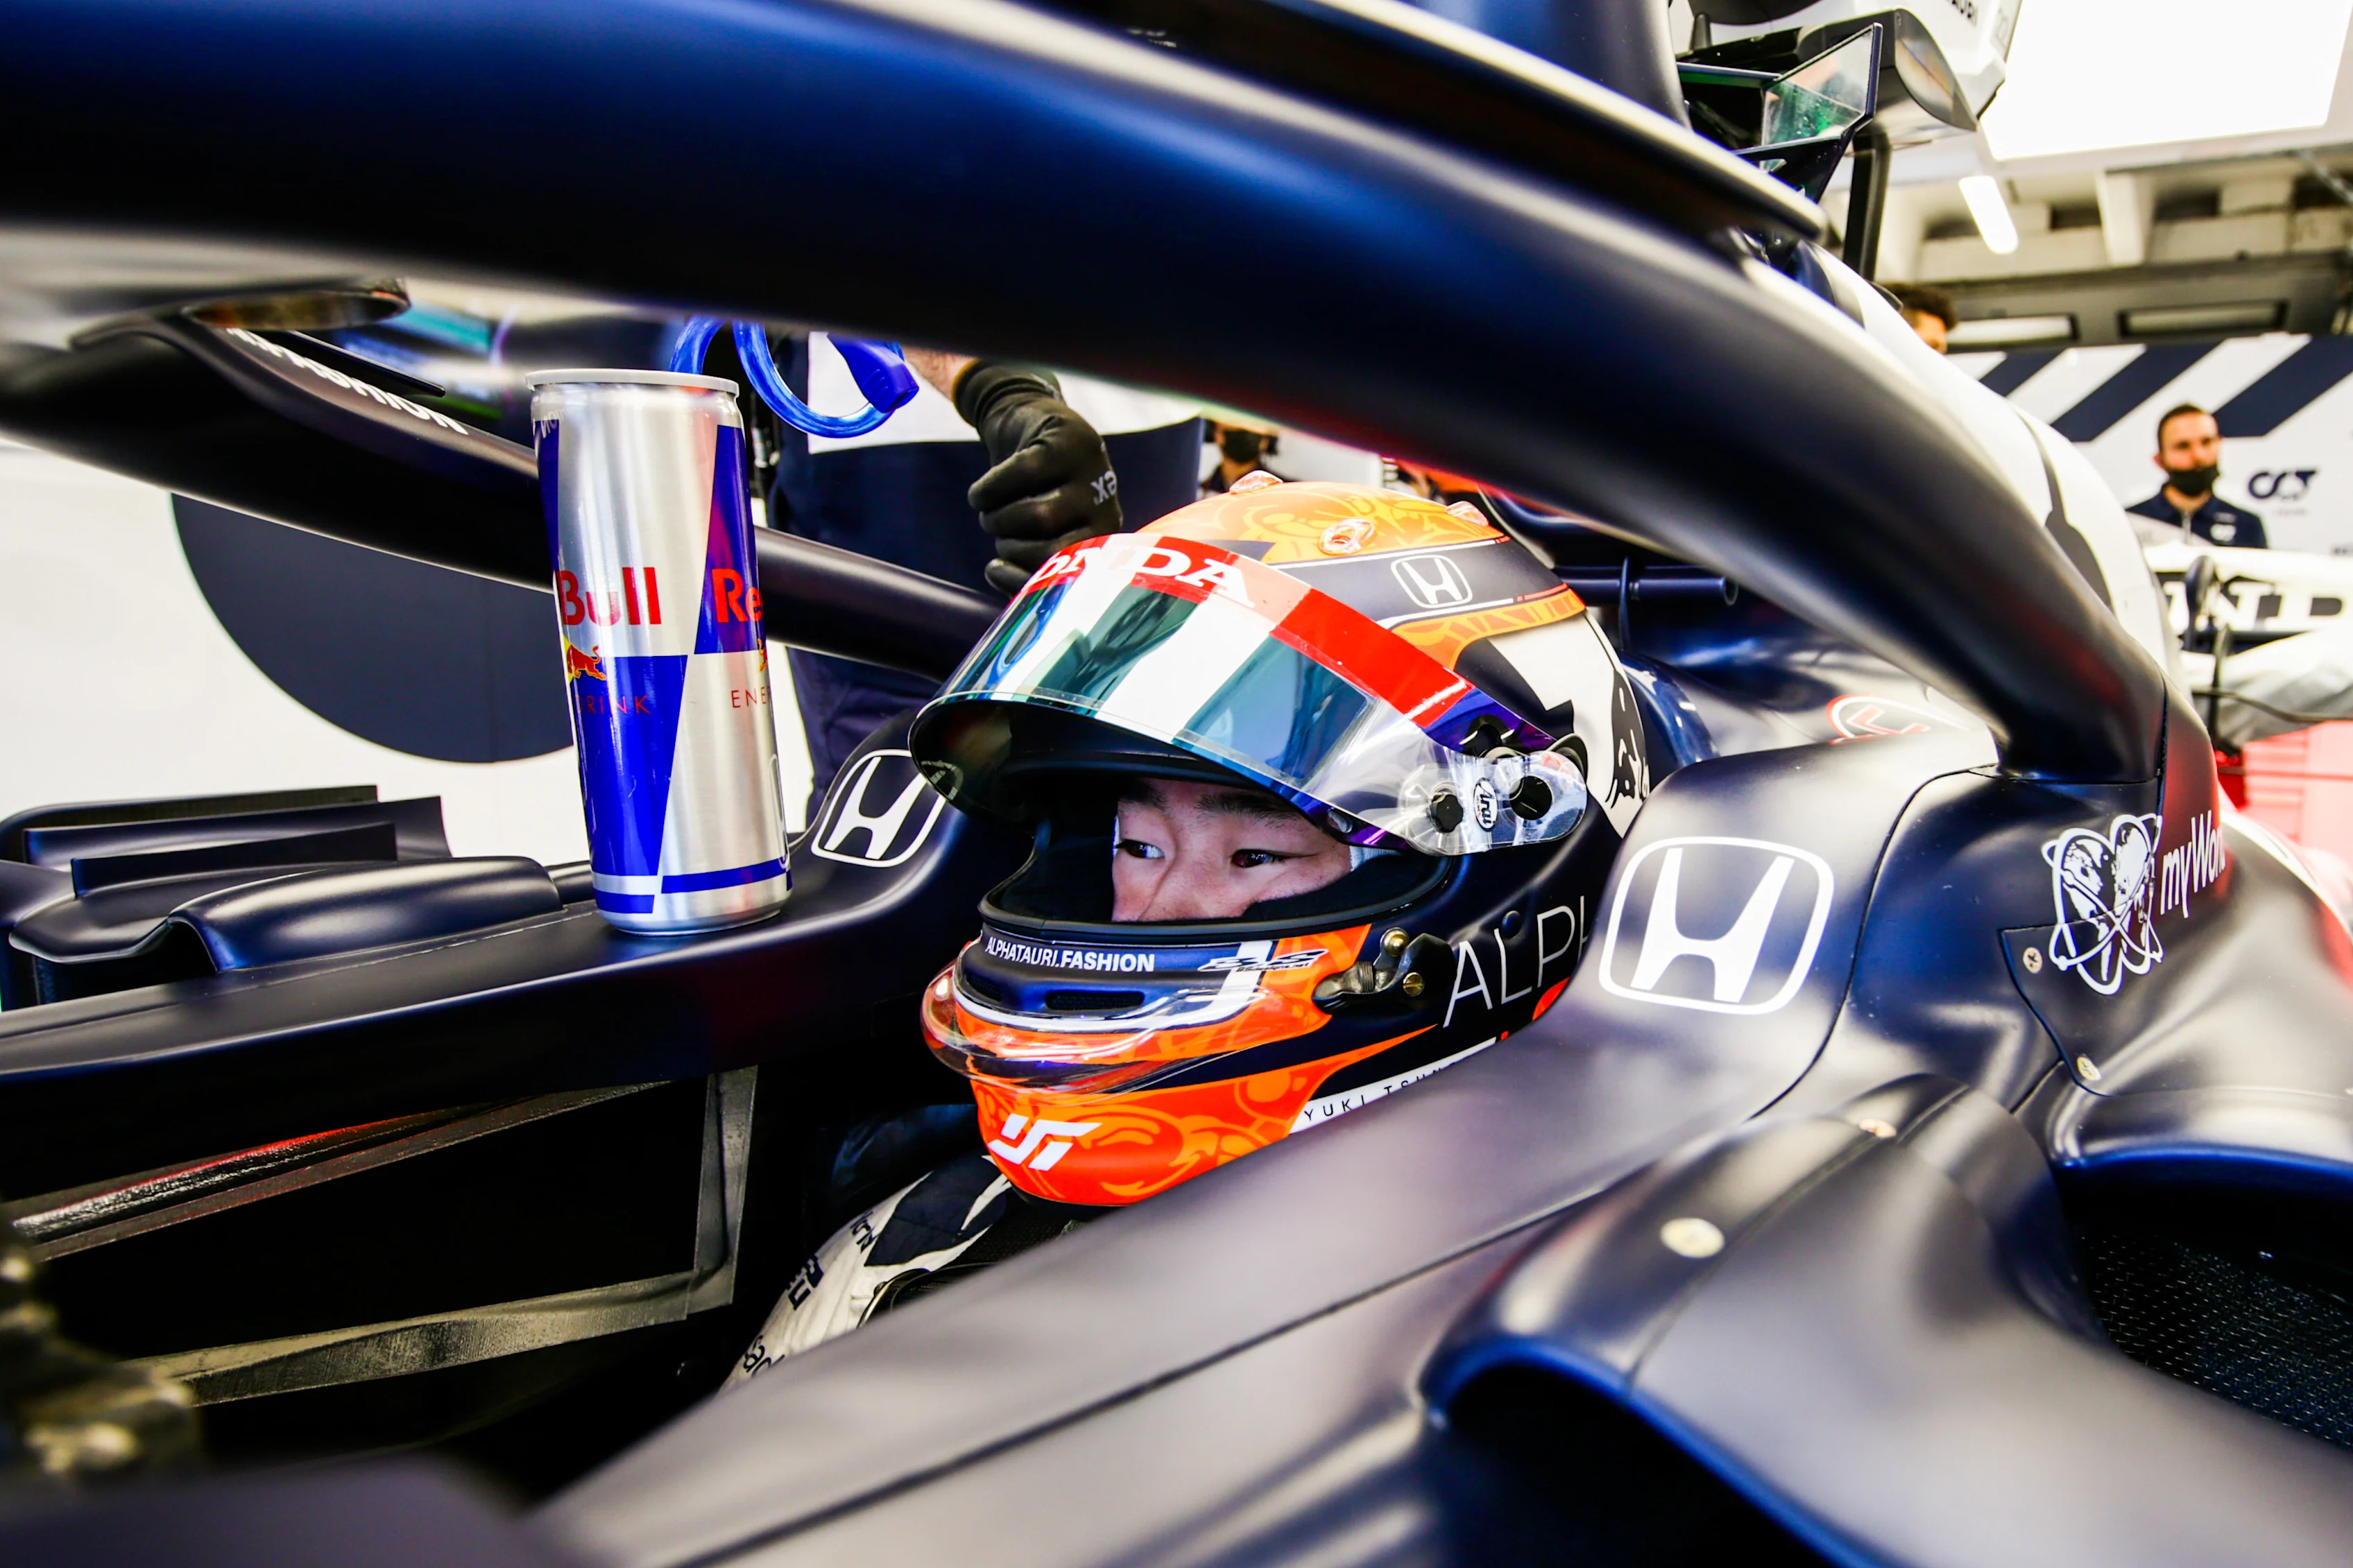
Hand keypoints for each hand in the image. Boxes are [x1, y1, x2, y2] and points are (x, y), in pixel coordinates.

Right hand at [955, 363, 1122, 594]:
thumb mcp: (1035, 529)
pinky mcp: (1068, 442)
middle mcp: (1105, 506)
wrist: (1026, 422)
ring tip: (990, 510)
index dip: (1026, 580)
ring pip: (1037, 515)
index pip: (1070, 574)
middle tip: (997, 531)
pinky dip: (988, 490)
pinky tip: (979, 494)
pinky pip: (1020, 476)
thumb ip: (1027, 564)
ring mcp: (1092, 472)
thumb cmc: (1028, 491)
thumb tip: (1005, 588)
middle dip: (1011, 547)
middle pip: (1052, 548)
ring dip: (997, 518)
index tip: (994, 570)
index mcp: (1101, 537)